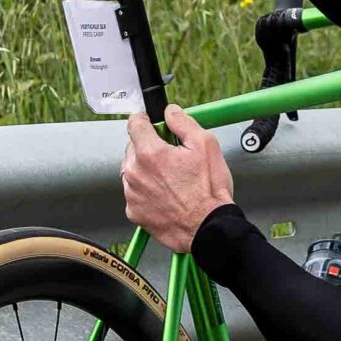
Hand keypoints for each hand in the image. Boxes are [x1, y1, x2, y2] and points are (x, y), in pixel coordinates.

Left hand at [122, 105, 233, 253]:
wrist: (208, 228)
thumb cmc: (209, 192)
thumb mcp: (205, 145)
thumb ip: (183, 123)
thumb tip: (170, 112)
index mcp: (150, 153)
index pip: (135, 124)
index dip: (145, 120)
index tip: (150, 122)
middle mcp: (136, 173)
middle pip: (132, 148)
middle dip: (148, 147)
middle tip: (170, 156)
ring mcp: (132, 194)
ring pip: (132, 171)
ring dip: (145, 170)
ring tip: (170, 179)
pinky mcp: (134, 212)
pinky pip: (134, 194)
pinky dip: (145, 191)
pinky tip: (165, 195)